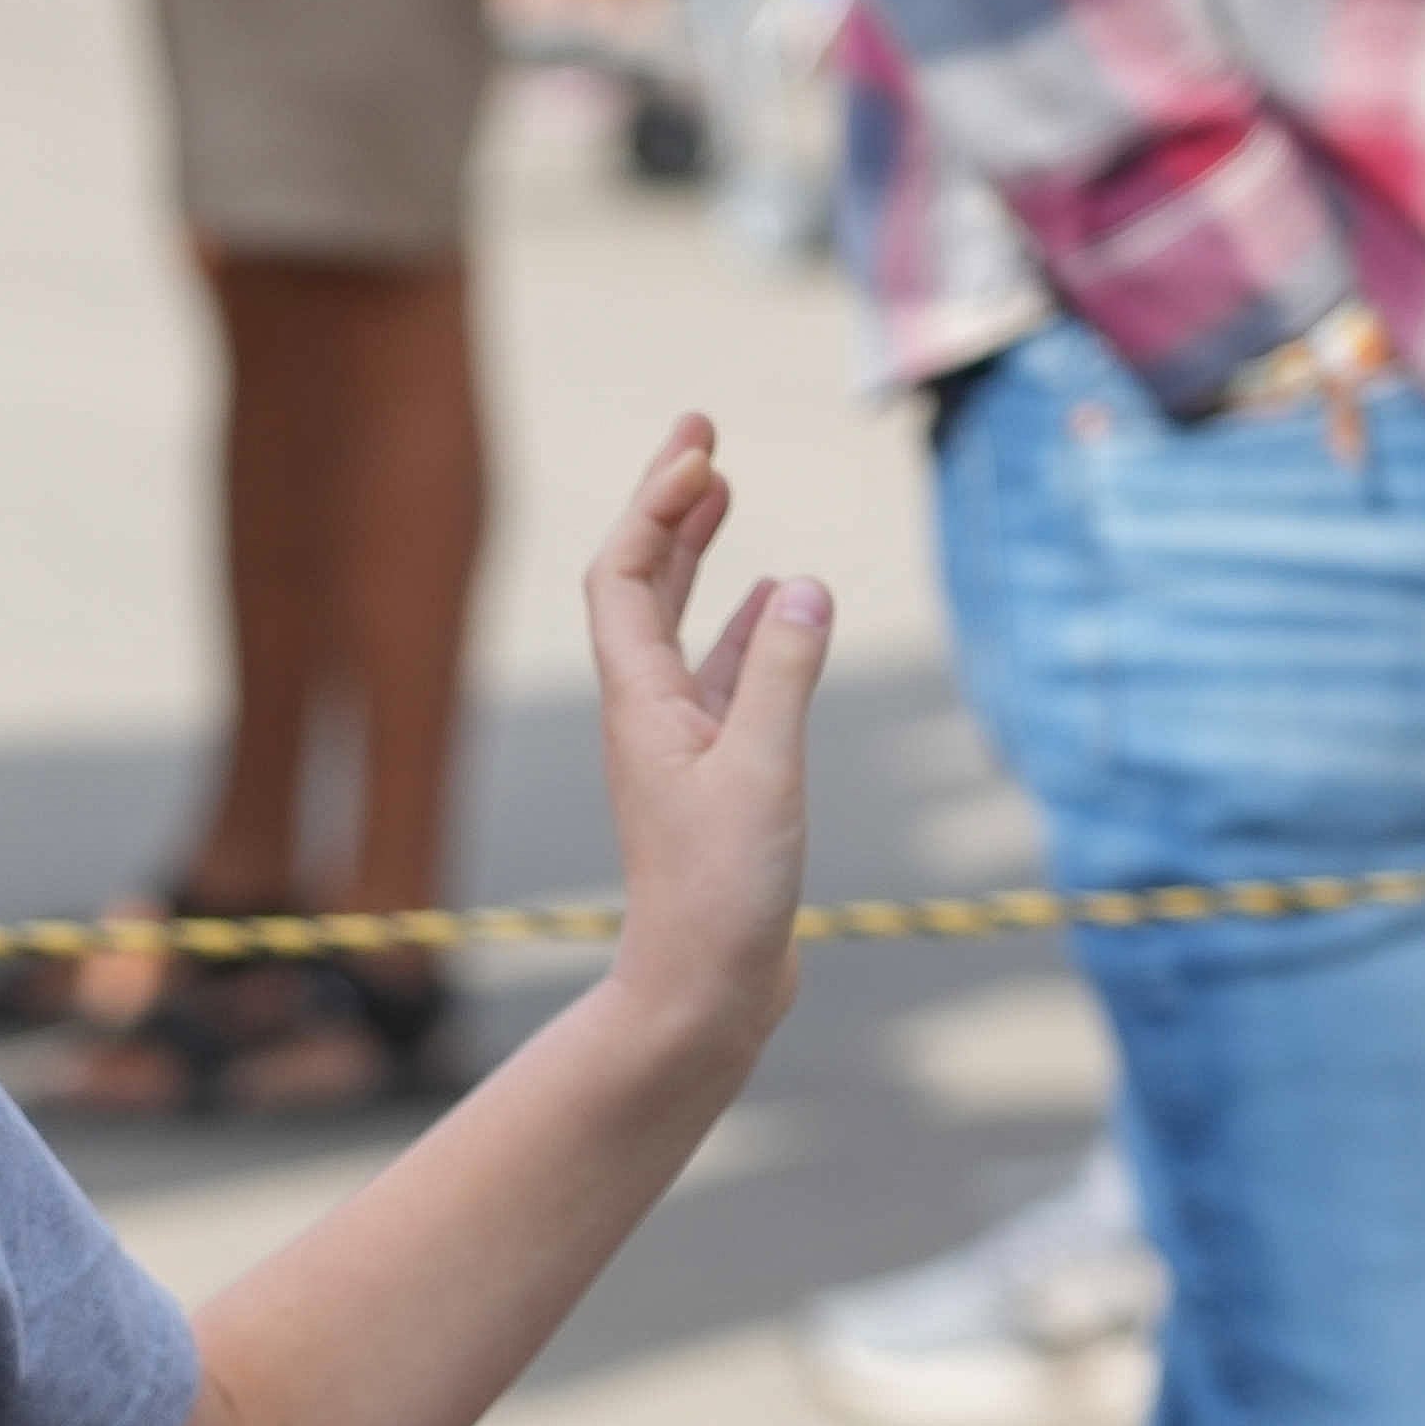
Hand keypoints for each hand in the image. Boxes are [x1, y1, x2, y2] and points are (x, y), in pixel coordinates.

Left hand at [585, 414, 828, 1047]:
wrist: (703, 992)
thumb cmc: (721, 894)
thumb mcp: (763, 772)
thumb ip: (784, 676)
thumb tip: (800, 586)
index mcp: (641, 706)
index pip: (624, 578)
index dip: (654, 506)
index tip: (702, 450)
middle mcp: (649, 717)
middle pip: (643, 587)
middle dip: (669, 507)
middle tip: (703, 433)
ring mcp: (682, 748)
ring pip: (683, 629)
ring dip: (698, 557)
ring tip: (722, 494)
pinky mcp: (720, 781)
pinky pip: (726, 681)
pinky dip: (746, 631)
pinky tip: (774, 602)